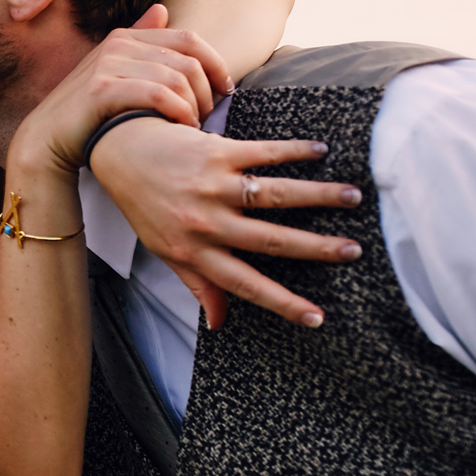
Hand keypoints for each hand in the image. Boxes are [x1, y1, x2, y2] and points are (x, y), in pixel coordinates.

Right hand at [12, 4, 232, 176]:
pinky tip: (181, 128)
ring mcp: (108, 65)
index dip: (216, 63)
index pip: (189, 39)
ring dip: (194, 107)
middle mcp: (118, 45)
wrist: (47, 138)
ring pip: (177, 79)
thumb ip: (139, 42)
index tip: (225, 89)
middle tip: (209, 117)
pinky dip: (178, 112)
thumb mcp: (113, 70)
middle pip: (188, 61)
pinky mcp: (102, 89)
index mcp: (125, 36)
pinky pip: (158, 95)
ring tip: (194, 127)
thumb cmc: (88, 110)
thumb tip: (162, 9)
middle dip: (207, 91)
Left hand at [88, 118, 363, 328]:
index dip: (282, 304)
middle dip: (316, 248)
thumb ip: (198, 284)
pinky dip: (294, 152)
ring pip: (273, 195)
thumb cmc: (146, 205)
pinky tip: (322, 151)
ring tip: (353, 197)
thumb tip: (220, 324)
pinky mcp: (216, 152)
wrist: (121, 151)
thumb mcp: (165, 250)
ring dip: (317, 195)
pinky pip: (262, 153)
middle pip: (270, 240)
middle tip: (354, 251)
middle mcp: (205, 222)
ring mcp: (212, 186)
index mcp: (195, 252)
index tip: (318, 318)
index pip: (244, 285)